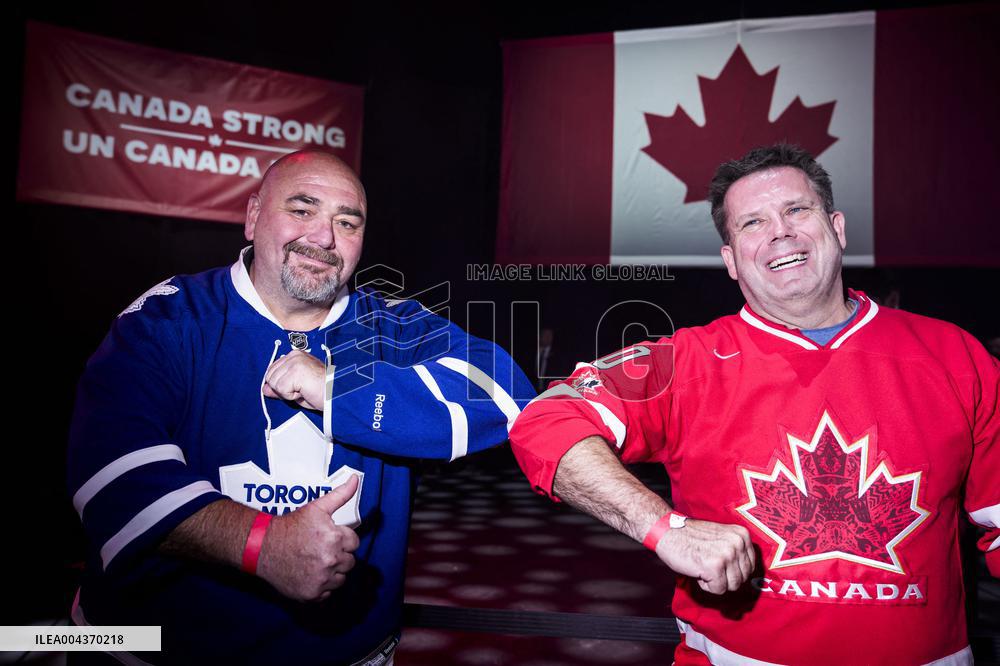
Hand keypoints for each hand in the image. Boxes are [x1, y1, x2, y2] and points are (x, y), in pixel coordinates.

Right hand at [257, 475, 360, 601]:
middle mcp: (330, 560)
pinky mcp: (312, 594)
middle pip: (349, 562)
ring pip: (341, 578)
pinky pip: (328, 593)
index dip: (342, 539)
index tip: (329, 538)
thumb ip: (341, 494)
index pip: (354, 543)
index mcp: (335, 538)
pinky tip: (310, 574)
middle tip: (320, 549)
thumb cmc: (291, 526)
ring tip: (315, 561)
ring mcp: (321, 579)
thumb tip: (356, 479)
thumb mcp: (317, 507)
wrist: (263, 547)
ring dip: (332, 572)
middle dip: (339, 555)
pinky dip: (321, 586)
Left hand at [263, 350, 324, 410]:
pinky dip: (291, 396)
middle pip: (270, 376)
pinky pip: (281, 389)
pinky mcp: (296, 370)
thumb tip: (264, 389)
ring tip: (304, 390)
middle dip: (282, 388)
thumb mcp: (296, 389)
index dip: (280, 384)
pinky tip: (304, 392)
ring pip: (274, 383)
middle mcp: (294, 355)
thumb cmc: (322, 392)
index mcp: (295, 356)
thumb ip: (279, 387)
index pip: (272, 370)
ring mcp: (295, 362)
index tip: (296, 388)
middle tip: (300, 390)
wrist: (336, 395)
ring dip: (287, 393)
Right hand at [652, 518, 754, 593]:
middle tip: (708, 564)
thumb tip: (747, 575)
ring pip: (733, 586)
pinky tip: (697, 570)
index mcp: (742, 535)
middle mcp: (738, 543)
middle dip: (725, 577)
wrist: (667, 531)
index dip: (733, 570)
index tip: (720, 564)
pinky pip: (718, 590)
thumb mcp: (721, 537)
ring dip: (716, 582)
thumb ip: (736, 551)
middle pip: (743, 578)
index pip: (751, 566)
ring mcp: (727, 554)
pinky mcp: (715, 567)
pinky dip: (706, 585)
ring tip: (703, 566)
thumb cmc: (690, 537)